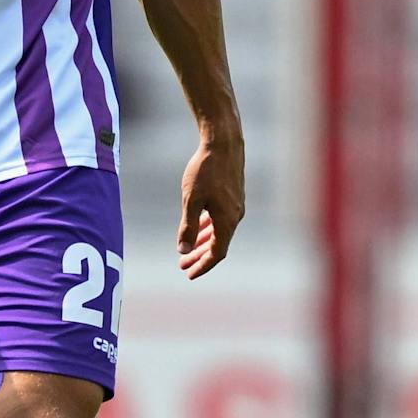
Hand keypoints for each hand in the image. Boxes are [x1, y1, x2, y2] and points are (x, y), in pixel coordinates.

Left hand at [178, 129, 244, 279]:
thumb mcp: (191, 200)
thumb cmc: (205, 170)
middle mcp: (235, 216)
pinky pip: (220, 219)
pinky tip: (199, 227)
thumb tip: (183, 251)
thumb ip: (187, 226)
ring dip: (203, 242)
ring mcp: (235, 205)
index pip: (217, 253)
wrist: (223, 143)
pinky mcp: (232, 195)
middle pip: (218, 244)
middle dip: (200, 256)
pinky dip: (209, 227)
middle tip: (182, 265)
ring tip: (187, 250)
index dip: (203, 265)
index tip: (189, 274)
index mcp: (227, 220)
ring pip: (219, 231)